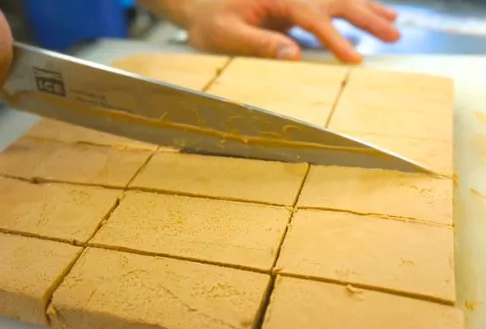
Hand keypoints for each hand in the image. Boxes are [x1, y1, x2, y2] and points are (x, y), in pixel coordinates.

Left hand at [142, 0, 398, 62]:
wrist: (198, 4)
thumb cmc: (209, 21)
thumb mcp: (228, 35)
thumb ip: (260, 43)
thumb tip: (294, 56)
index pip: (313, 17)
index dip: (336, 38)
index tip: (355, 59)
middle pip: (336, 0)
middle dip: (367, 19)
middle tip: (393, 37)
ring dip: (368, 10)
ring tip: (394, 24)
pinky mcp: (293, 1)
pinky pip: (329, 2)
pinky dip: (352, 7)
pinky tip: (368, 12)